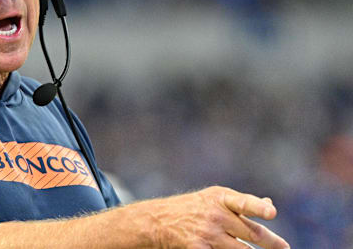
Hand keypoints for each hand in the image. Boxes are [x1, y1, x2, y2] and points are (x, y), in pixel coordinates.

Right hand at [147, 186, 289, 248]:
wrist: (157, 221)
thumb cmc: (192, 207)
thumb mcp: (213, 198)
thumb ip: (241, 203)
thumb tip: (268, 206)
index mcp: (221, 198)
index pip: (242, 203)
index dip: (257, 208)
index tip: (271, 213)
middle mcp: (215, 215)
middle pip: (253, 233)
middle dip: (273, 244)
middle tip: (284, 248)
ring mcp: (207, 235)